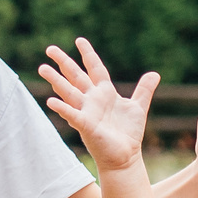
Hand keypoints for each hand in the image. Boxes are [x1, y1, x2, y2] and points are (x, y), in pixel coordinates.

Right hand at [39, 38, 153, 171]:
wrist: (125, 156)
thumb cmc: (128, 133)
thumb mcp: (138, 107)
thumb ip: (144, 89)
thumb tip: (154, 74)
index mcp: (105, 93)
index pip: (95, 68)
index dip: (88, 54)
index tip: (79, 40)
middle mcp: (92, 100)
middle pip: (76, 76)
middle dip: (63, 62)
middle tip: (49, 49)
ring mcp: (87, 112)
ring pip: (69, 92)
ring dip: (56, 80)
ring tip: (42, 68)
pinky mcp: (86, 126)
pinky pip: (72, 115)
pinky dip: (62, 108)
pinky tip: (50, 101)